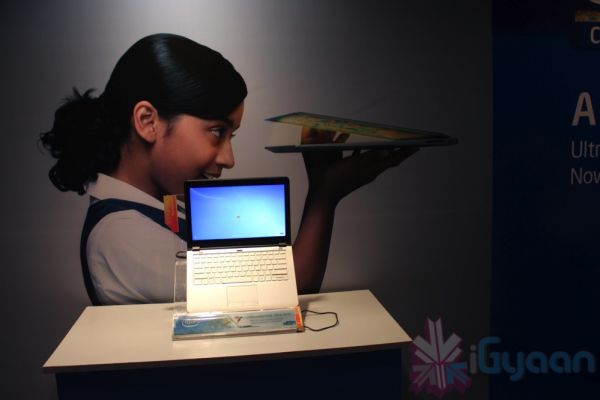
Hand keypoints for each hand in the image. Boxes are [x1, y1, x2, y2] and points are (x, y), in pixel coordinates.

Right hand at [301, 127, 418, 204]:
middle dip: (399, 152)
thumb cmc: (338, 178)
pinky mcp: (353, 173)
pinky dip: (367, 153)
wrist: (324, 194)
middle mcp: (370, 172)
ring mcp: (362, 173)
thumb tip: (388, 152)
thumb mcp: (355, 165)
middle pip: (389, 161)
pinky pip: (363, 160)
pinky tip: (362, 147)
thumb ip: (370, 157)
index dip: (405, 152)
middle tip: (408, 143)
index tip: (417, 145)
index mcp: (372, 169)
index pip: (394, 160)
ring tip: (391, 144)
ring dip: (384, 152)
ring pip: (377, 161)